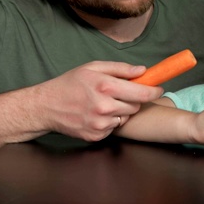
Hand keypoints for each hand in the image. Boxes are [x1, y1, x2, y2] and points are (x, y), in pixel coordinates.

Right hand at [39, 61, 163, 141]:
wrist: (45, 106)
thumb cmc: (70, 83)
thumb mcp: (93, 67)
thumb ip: (120, 68)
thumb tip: (143, 70)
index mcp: (105, 87)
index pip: (142, 93)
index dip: (154, 91)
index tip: (159, 89)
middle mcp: (104, 106)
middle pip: (136, 106)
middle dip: (133, 99)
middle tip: (120, 94)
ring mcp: (100, 123)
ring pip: (125, 117)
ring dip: (121, 110)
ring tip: (105, 103)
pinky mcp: (96, 135)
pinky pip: (114, 127)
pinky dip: (110, 121)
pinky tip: (97, 114)